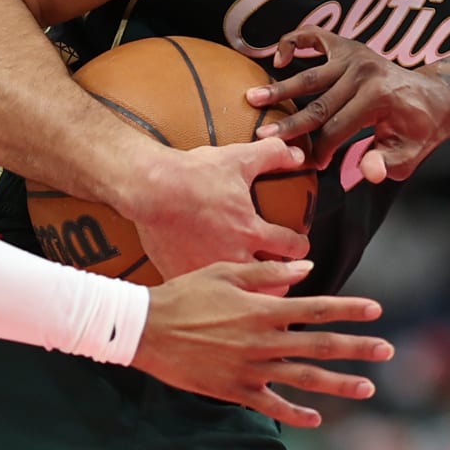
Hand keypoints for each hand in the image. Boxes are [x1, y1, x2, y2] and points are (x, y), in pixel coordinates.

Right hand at [121, 135, 312, 279]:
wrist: (150, 188)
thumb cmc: (193, 174)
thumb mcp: (239, 158)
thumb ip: (273, 155)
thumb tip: (298, 154)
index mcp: (251, 231)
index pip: (292, 248)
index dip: (300, 247)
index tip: (298, 247)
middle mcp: (233, 255)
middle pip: (273, 281)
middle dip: (283, 277)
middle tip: (283, 273)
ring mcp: (207, 268)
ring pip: (241, 294)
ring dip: (253, 291)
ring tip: (256, 288)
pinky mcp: (182, 274)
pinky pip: (205, 295)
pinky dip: (213, 294)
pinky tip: (216, 291)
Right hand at [134, 258, 393, 428]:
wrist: (143, 329)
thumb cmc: (184, 293)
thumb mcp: (225, 272)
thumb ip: (270, 272)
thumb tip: (309, 269)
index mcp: (264, 309)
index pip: (319, 308)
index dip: (351, 309)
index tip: (378, 311)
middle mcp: (263, 340)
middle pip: (321, 346)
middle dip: (358, 349)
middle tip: (389, 352)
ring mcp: (250, 368)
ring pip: (304, 380)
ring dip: (338, 384)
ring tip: (367, 388)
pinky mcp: (233, 390)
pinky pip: (271, 405)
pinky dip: (295, 412)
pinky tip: (317, 418)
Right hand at [246, 27, 449, 186]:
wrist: (434, 95)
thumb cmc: (419, 130)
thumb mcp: (410, 154)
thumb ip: (387, 164)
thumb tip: (367, 172)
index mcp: (379, 98)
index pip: (337, 129)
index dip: (320, 151)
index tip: (308, 165)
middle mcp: (365, 72)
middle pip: (319, 104)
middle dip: (289, 123)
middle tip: (261, 136)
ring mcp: (355, 55)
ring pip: (310, 75)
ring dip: (280, 87)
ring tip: (252, 97)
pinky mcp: (348, 45)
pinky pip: (314, 36)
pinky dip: (293, 42)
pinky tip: (278, 58)